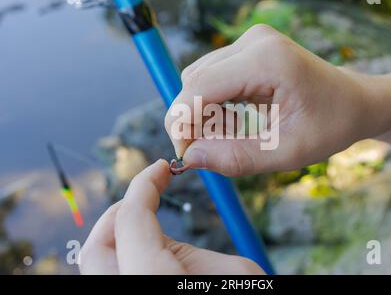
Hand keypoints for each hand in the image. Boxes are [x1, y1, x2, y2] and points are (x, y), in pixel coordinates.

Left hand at [79, 159, 264, 274]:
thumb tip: (156, 236)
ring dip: (119, 234)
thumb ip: (186, 252)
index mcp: (150, 281)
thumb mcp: (234, 272)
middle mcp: (127, 294)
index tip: (161, 168)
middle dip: (119, 212)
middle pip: (97, 248)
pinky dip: (127, 255)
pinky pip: (119, 278)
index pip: (130, 219)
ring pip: (100, 267)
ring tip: (147, 217)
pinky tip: (151, 247)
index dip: (144, 184)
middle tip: (147, 194)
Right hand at [165, 24, 369, 175]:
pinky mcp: (247, 49)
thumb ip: (236, 157)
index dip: (183, 123)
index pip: (200, 87)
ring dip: (204, 114)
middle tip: (213, 152)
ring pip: (198, 80)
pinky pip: (211, 77)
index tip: (185, 156)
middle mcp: (254, 41)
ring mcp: (250, 41)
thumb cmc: (330, 125)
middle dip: (193, 121)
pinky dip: (214, 104)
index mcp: (268, 60)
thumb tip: (189, 158)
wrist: (353, 101)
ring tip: (235, 134)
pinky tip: (236, 120)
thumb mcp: (287, 152)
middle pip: (194, 82)